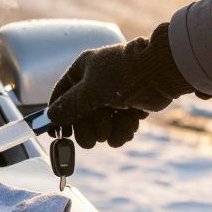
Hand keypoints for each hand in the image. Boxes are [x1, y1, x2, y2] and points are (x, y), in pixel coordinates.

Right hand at [47, 22, 191, 148]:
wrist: (161, 73)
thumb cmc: (123, 74)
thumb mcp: (90, 89)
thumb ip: (70, 105)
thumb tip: (51, 116)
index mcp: (84, 69)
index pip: (62, 93)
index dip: (57, 113)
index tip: (55, 134)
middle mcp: (97, 82)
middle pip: (81, 114)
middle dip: (87, 129)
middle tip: (91, 142)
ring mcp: (115, 95)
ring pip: (101, 123)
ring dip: (107, 131)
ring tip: (115, 129)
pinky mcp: (131, 106)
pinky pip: (118, 126)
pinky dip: (122, 131)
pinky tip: (128, 129)